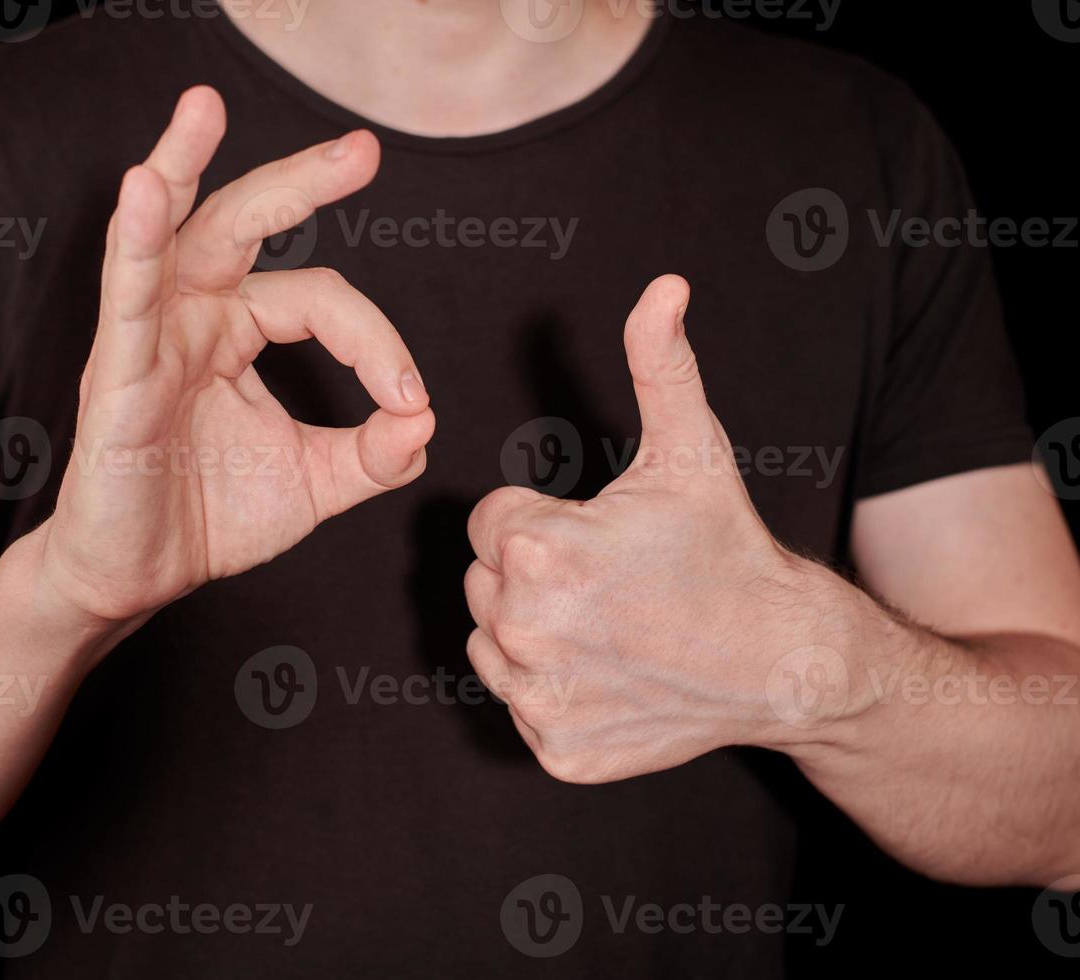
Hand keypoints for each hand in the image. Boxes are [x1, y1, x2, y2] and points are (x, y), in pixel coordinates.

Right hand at [42, 87, 434, 623]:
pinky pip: (125, 297)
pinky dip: (136, 241)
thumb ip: (372, 452)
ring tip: (202, 107)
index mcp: (237, 330)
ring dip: (182, 166)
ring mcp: (149, 338)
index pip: (321, 301)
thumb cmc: (208, 518)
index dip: (377, 343)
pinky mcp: (114, 374)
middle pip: (245, 225)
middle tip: (363, 151)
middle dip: (300, 180)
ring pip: (170, 237)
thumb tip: (425, 421)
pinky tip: (142, 190)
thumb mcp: (313, 482)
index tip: (408, 401)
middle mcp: (193, 317)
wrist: (137, 576)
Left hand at [464, 275, 831, 783]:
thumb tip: (664, 286)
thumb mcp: (692, 450)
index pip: (491, 522)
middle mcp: (522, 624)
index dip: (544, 520)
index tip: (600, 537)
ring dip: (533, 631)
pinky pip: (520, 704)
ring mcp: (538, 696)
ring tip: (608, 623)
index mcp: (534, 545)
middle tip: (608, 582)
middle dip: (533, 574)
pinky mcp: (555, 749)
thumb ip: (659, 364)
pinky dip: (554, 692)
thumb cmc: (727, 549)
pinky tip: (610, 672)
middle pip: (485, 580)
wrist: (784, 662)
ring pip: (492, 641)